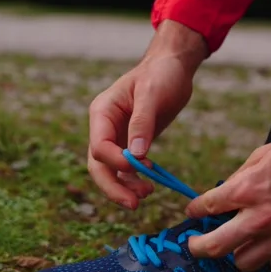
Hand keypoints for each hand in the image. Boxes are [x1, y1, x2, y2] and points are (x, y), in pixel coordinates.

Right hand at [88, 20, 206, 207]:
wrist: (172, 67)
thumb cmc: (161, 74)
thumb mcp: (152, 94)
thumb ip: (143, 123)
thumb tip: (137, 155)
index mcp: (102, 112)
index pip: (99, 146)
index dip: (116, 162)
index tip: (141, 168)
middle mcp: (104, 127)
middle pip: (98, 165)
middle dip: (113, 186)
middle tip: (134, 204)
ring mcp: (115, 136)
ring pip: (110, 171)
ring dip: (124, 187)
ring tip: (147, 195)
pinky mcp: (129, 143)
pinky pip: (125, 168)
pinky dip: (133, 180)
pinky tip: (149, 187)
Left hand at [186, 109, 270, 271]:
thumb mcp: (262, 155)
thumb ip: (239, 180)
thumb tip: (222, 198)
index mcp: (246, 189)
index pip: (205, 208)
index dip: (194, 211)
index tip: (195, 212)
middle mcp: (261, 217)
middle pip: (215, 248)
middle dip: (199, 247)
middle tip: (196, 245)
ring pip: (245, 263)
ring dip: (240, 252)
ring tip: (243, 242)